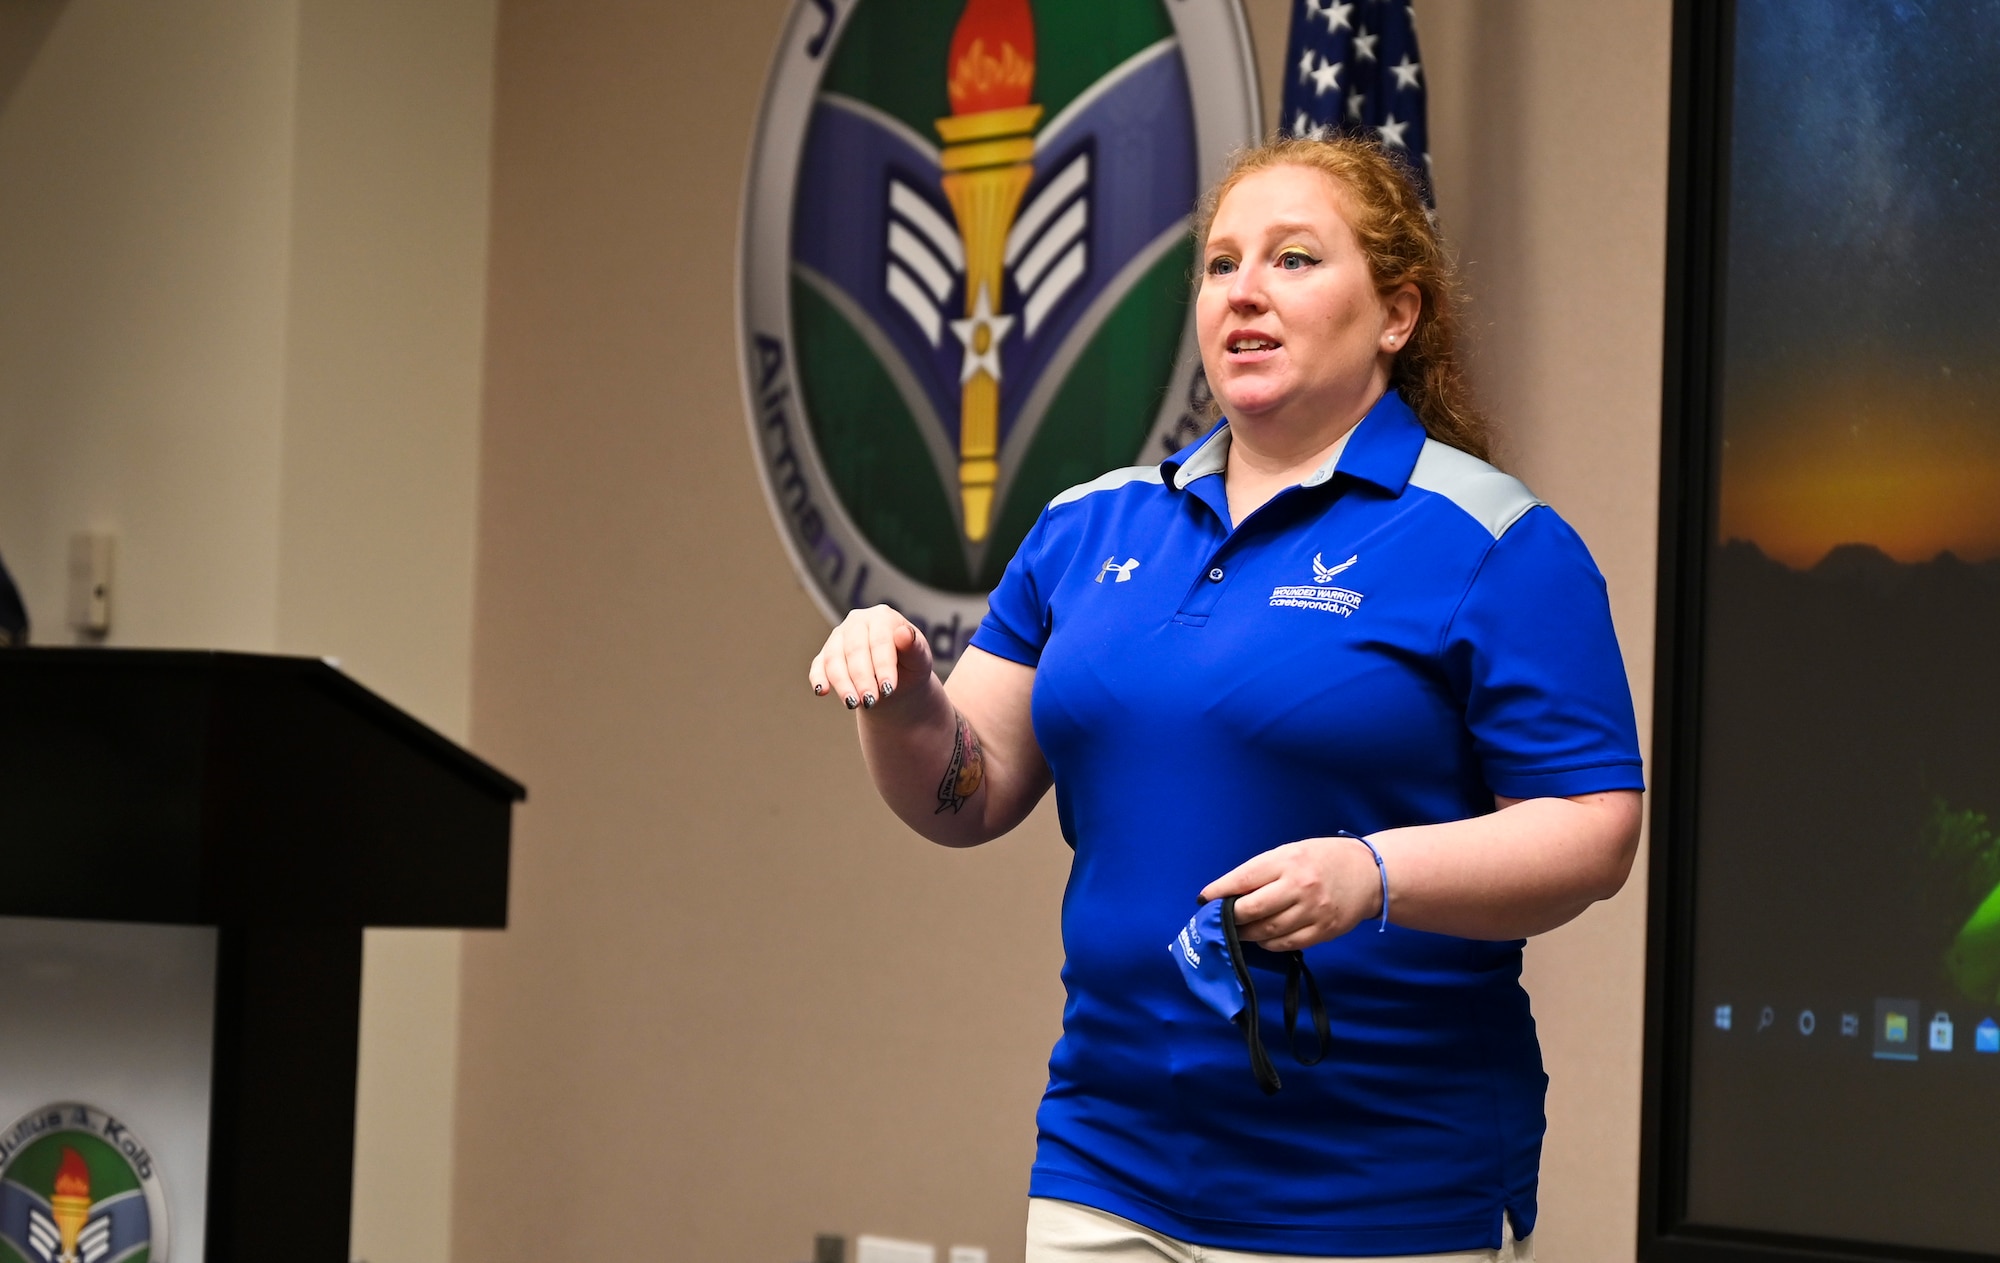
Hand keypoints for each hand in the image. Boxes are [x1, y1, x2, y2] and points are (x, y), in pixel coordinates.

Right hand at [808, 605, 934, 711]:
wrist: (895, 681)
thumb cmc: (910, 665)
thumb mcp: (919, 660)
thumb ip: (914, 647)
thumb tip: (904, 633)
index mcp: (883, 617)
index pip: (880, 641)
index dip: (883, 665)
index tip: (889, 688)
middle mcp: (857, 621)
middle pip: (855, 650)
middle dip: (862, 678)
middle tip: (871, 701)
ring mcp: (838, 636)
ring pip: (834, 659)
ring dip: (842, 683)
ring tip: (853, 704)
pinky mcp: (825, 654)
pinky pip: (818, 665)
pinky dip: (818, 678)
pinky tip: (822, 691)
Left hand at [1199, 837, 1383, 950]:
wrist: (1370, 873)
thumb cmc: (1323, 859)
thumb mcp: (1292, 852)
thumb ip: (1263, 871)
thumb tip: (1229, 892)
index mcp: (1288, 861)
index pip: (1244, 879)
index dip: (1220, 891)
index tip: (1205, 899)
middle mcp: (1300, 886)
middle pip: (1252, 910)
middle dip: (1230, 918)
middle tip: (1218, 920)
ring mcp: (1313, 911)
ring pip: (1267, 931)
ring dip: (1247, 934)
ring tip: (1237, 931)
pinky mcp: (1323, 931)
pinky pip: (1287, 944)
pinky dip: (1269, 944)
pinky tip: (1262, 938)